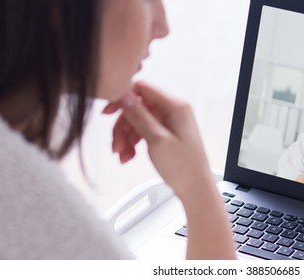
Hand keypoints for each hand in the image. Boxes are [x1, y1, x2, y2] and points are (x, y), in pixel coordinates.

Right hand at [103, 81, 234, 258]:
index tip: (107, 114)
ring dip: (126, 137)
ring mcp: (171, 122)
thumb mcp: (156, 140)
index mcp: (175, 106)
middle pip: (137, 107)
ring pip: (138, 121)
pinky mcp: (167, 133)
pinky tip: (128, 157)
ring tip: (123, 156)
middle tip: (116, 146)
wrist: (196, 189)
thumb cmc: (183, 167)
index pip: (142, 88)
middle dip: (123, 126)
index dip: (122, 98)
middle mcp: (174, 110)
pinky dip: (134, 143)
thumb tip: (124, 95)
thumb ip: (139, 116)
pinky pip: (144, 131)